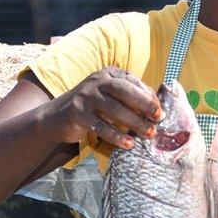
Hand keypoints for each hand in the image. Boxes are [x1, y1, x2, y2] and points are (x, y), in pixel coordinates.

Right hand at [46, 67, 161, 149]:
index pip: (132, 81)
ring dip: (134, 122)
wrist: (57, 116)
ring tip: (148, 134)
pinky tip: (128, 143)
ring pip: (114, 109)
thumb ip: (130, 97)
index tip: (160, 110)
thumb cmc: (91, 107)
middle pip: (124, 91)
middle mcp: (97, 81)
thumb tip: (157, 106)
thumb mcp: (109, 96)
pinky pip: (100, 126)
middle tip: (158, 118)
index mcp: (108, 74)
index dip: (148, 96)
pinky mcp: (77, 113)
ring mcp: (86, 96)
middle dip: (144, 104)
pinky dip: (116, 135)